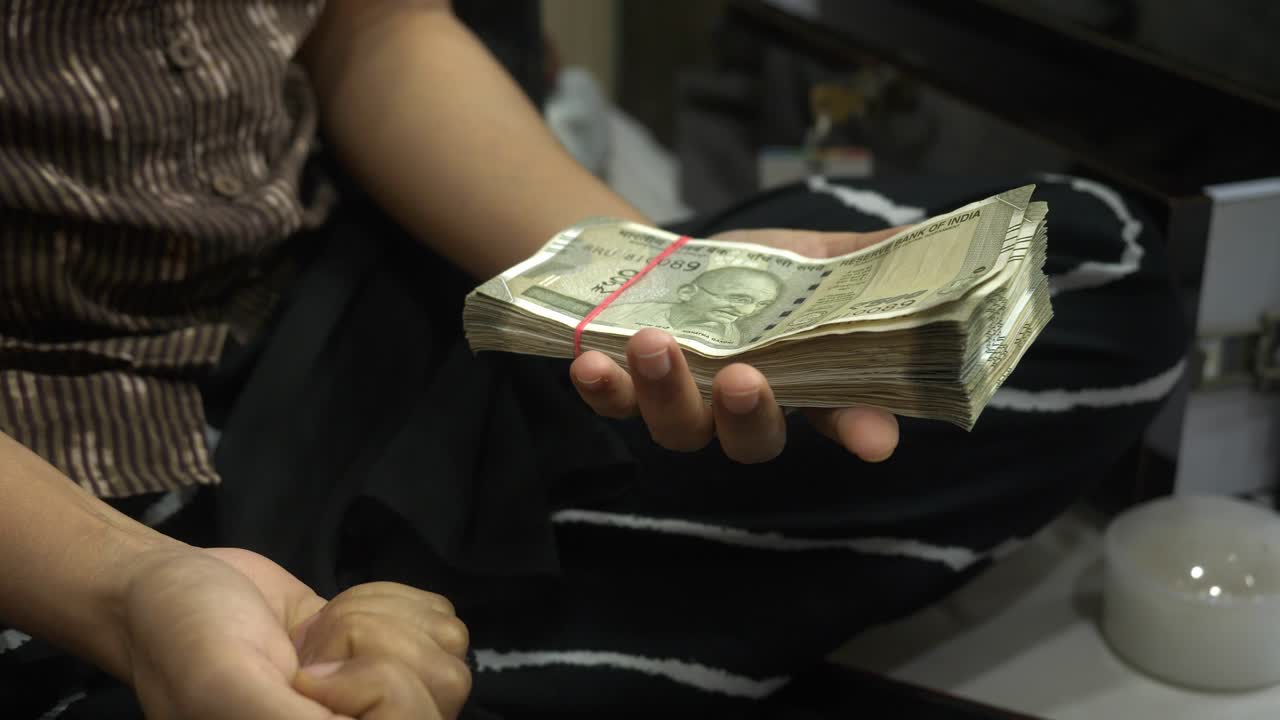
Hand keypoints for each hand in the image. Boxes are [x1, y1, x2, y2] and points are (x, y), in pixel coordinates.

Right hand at [123, 546, 469, 719]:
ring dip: (381, 623)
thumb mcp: (228, 687)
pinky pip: (442, 625)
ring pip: (448, 657)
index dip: (379, 692)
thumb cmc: (186, 637)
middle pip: (446, 691)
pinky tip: (333, 617)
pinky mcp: (392, 656)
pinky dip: (390, 603)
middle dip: (376, 646)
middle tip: (308, 652)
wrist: (172, 584)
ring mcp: (382, 702)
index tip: (310, 675)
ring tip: (317, 635)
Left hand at [569, 227, 903, 463]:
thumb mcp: (819, 257)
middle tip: (745, 378)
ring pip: (681, 428)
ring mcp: (685, 405)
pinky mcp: (629, 389)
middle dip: (750, 416)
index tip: (875, 440)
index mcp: (805, 385)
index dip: (861, 430)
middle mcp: (746, 410)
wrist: (672, 262)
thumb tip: (946, 246)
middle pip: (755, 441)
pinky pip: (614, 405)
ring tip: (658, 344)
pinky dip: (601, 390)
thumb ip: (871, 260)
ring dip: (668, 393)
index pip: (845, 417)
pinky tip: (590, 363)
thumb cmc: (758, 271)